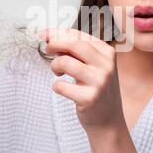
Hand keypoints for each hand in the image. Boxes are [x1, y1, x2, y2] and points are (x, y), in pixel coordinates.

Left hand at [38, 28, 136, 152]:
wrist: (109, 120)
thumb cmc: (96, 89)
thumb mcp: (92, 65)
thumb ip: (76, 51)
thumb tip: (50, 36)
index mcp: (107, 52)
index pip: (79, 36)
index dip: (58, 32)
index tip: (44, 34)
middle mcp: (106, 65)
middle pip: (74, 45)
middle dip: (55, 44)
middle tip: (47, 50)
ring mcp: (99, 82)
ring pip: (66, 62)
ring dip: (55, 66)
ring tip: (58, 72)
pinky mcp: (90, 98)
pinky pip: (62, 86)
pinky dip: (57, 86)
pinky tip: (63, 89)